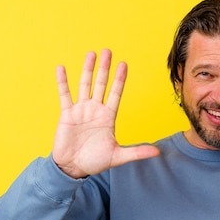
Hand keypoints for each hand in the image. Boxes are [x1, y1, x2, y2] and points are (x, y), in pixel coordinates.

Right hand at [52, 49, 159, 178]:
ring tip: (91, 54)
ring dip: (87, 69)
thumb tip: (157, 153)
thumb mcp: (118, 157)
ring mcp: (81, 111)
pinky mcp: (67, 115)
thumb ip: (136, 153)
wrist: (73, 168)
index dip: (120, 80)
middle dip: (105, 68)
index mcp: (108, 117)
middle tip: (108, 51)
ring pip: (85, 85)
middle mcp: (95, 110)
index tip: (124, 64)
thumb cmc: (95, 162)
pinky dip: (63, 82)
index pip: (116, 94)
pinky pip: (64, 95)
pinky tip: (62, 68)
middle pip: (101, 84)